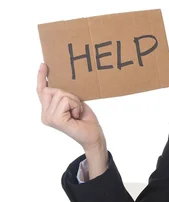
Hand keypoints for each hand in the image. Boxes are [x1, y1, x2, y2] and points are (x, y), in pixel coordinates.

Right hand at [37, 63, 107, 177]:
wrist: (93, 136)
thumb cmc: (86, 120)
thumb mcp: (74, 104)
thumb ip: (63, 96)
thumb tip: (60, 82)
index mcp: (48, 111)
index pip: (41, 91)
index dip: (42, 77)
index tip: (44, 65)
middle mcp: (44, 115)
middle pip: (52, 89)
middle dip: (69, 95)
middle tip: (76, 108)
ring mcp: (48, 117)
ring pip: (60, 94)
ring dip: (74, 101)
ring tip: (77, 112)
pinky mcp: (55, 119)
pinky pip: (65, 100)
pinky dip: (75, 105)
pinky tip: (77, 115)